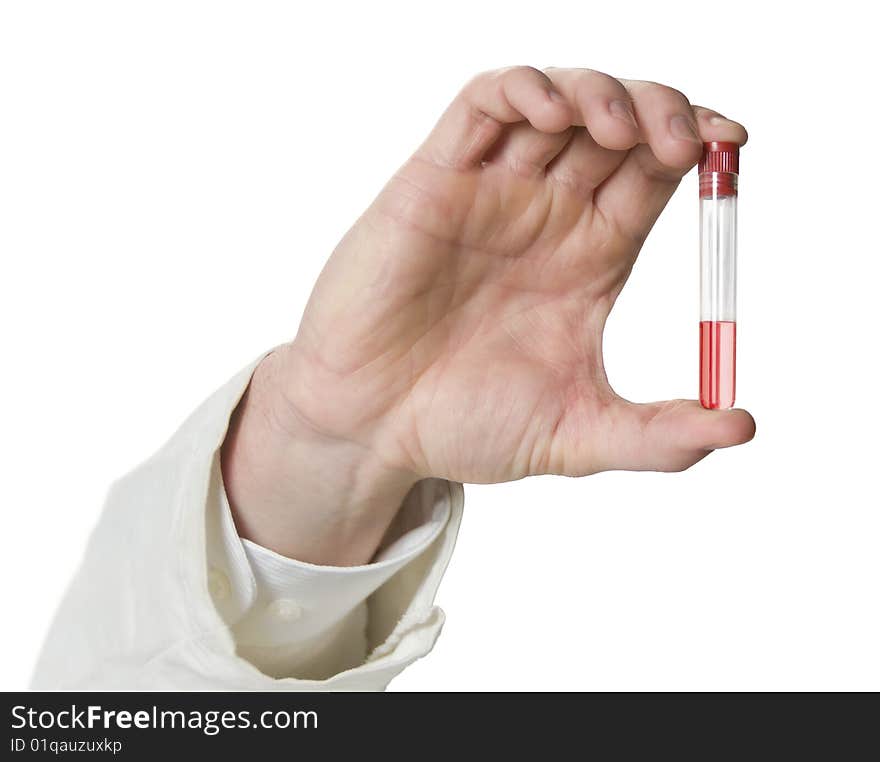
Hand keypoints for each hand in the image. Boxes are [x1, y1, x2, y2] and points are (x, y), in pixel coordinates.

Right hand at [222, 67, 755, 564]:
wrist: (371, 429)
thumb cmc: (462, 427)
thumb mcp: (577, 435)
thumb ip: (659, 436)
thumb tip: (742, 427)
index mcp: (588, 258)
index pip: (656, 174)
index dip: (699, 147)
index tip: (731, 148)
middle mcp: (546, 215)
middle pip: (619, 124)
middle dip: (662, 110)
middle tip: (685, 140)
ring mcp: (490, 193)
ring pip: (557, 100)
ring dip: (602, 92)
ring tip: (621, 129)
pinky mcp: (434, 181)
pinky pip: (481, 106)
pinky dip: (523, 88)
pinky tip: (551, 112)